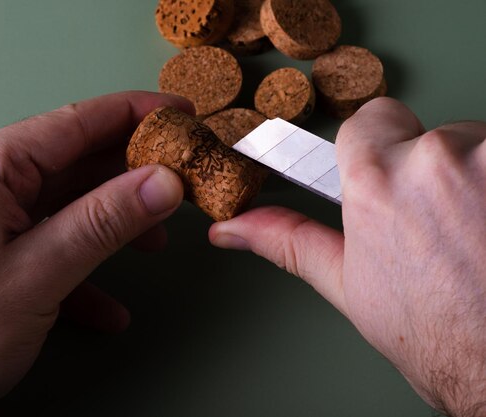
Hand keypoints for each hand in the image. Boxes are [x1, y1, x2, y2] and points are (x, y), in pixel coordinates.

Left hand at [0, 91, 192, 415]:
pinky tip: (105, 304)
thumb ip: (104, 221)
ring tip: (152, 243)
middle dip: (129, 176)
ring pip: (60, 203)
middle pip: (71, 162)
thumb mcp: (38, 274)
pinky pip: (39, 239)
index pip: (76, 122)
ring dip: (108, 223)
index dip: (135, 114)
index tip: (179, 113)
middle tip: (178, 184)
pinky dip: (76, 263)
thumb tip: (161, 182)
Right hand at [210, 97, 485, 415]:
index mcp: (376, 182)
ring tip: (477, 234)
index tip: (386, 168)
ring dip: (477, 180)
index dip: (378, 148)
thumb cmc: (439, 339)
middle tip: (439, 227)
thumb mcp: (349, 286)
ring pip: (477, 149)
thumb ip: (288, 240)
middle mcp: (437, 158)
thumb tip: (233, 229)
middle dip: (431, 173)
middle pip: (429, 138)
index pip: (370, 120)